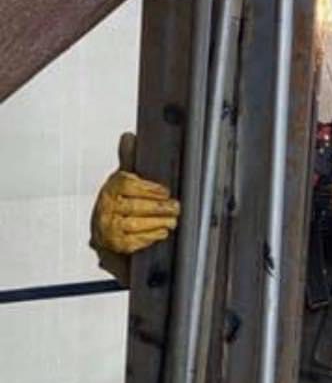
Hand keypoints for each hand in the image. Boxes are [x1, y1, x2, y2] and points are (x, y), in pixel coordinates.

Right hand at [90, 132, 179, 255]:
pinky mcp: (115, 245)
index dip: (147, 188)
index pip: (125, 184)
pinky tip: (161, 232)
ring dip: (157, 222)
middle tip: (175, 207)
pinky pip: (134, 241)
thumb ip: (128, 160)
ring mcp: (109, 228)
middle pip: (134, 206)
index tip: (164, 191)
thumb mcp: (122, 181)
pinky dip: (150, 237)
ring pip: (135, 224)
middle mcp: (105, 208)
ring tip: (172, 220)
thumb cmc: (117, 205)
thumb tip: (129, 137)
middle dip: (158, 207)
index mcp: (109, 189)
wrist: (104, 234)